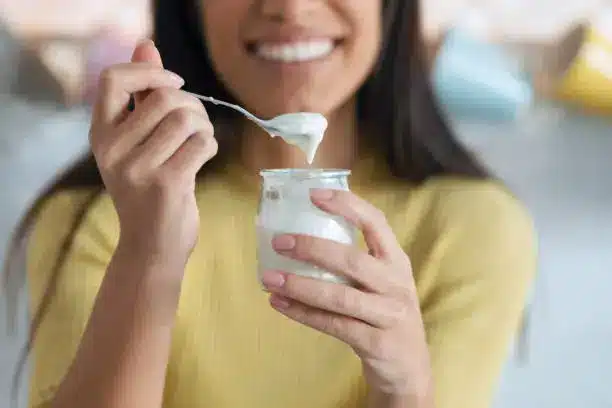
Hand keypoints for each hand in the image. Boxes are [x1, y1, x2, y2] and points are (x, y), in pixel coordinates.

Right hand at [89, 40, 217, 267]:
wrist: (152, 246)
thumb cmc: (148, 188)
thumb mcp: (137, 143)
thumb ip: (140, 95)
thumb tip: (146, 46)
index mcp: (100, 135)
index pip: (112, 79)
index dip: (149, 72)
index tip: (174, 84)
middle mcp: (112, 150)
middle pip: (165, 98)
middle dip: (194, 106)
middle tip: (197, 124)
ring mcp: (138, 168)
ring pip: (187, 119)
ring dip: (205, 126)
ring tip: (201, 140)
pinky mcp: (168, 184)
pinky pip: (202, 143)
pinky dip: (211, 145)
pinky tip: (203, 157)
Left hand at [261, 188, 432, 399]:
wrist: (409, 368)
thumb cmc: (386, 315)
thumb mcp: (382, 283)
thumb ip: (355, 262)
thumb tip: (301, 238)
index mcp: (397, 261)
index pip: (376, 223)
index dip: (347, 205)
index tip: (314, 194)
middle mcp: (396, 283)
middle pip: (353, 260)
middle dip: (313, 248)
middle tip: (280, 242)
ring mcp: (389, 314)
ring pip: (340, 296)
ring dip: (300, 285)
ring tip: (269, 278)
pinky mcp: (377, 343)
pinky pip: (333, 325)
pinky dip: (303, 313)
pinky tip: (279, 303)